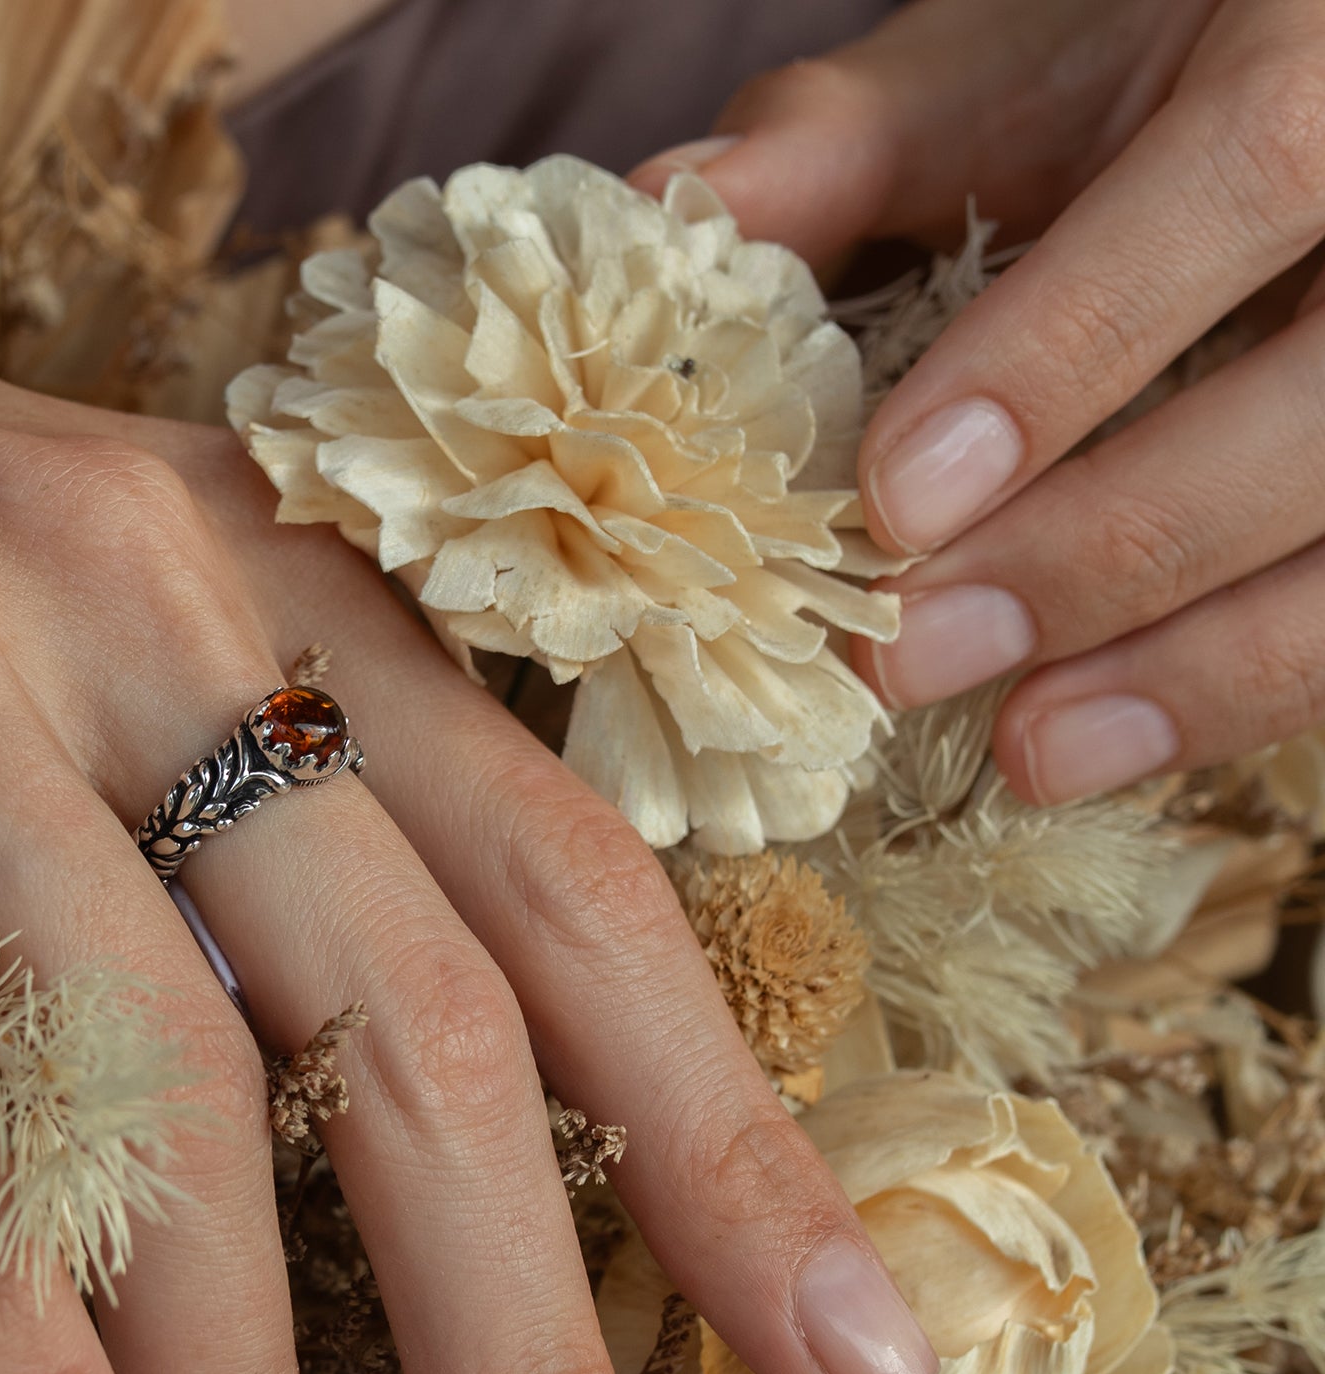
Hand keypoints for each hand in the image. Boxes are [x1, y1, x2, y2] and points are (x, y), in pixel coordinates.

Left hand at [634, 0, 1324, 798]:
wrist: (1292, 83)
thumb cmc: (1143, 67)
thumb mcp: (1010, 71)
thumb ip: (856, 141)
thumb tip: (669, 219)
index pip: (1245, 176)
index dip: (1068, 352)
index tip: (901, 501)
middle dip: (1109, 545)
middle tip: (925, 652)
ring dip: (1202, 664)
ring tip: (1033, 748)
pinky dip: (1246, 690)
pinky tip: (1114, 743)